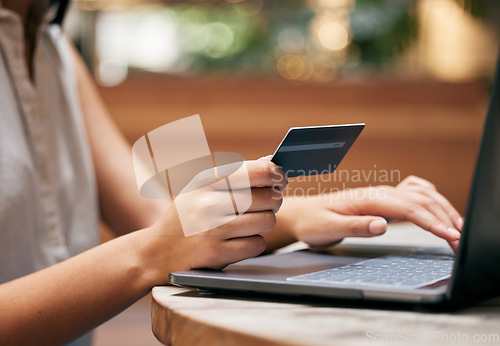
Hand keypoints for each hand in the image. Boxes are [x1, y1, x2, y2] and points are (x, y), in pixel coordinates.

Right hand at [147, 157, 286, 279]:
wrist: (157, 251)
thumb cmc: (187, 215)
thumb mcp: (202, 188)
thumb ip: (236, 175)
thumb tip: (271, 162)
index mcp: (206, 181)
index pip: (258, 171)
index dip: (276, 174)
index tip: (280, 179)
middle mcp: (209, 203)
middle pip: (269, 198)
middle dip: (273, 202)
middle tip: (266, 204)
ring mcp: (213, 230)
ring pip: (267, 221)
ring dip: (264, 223)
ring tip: (248, 223)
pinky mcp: (217, 254)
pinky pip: (257, 244)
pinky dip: (254, 243)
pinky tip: (238, 240)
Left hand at [279, 176, 461, 250]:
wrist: (303, 214)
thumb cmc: (314, 222)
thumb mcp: (329, 227)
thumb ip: (355, 226)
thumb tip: (382, 225)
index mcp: (367, 199)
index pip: (407, 208)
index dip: (431, 222)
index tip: (449, 235)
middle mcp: (377, 193)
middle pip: (419, 201)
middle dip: (443, 218)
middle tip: (459, 241)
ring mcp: (381, 195)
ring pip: (420, 195)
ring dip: (441, 208)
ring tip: (458, 227)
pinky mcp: (381, 200)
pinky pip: (412, 193)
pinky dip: (430, 200)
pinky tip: (437, 207)